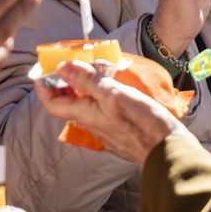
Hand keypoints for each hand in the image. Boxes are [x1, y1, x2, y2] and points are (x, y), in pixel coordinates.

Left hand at [35, 60, 188, 164]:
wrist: (167, 150)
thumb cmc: (143, 123)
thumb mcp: (114, 94)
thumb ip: (87, 81)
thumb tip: (61, 68)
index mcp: (85, 114)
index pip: (52, 102)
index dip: (43, 85)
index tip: (43, 68)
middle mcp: (91, 124)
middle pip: (68, 102)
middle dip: (63, 81)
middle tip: (68, 61)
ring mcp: (105, 129)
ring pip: (85, 105)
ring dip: (82, 85)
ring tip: (91, 67)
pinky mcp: (118, 129)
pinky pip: (100, 109)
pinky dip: (98, 94)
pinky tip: (112, 84)